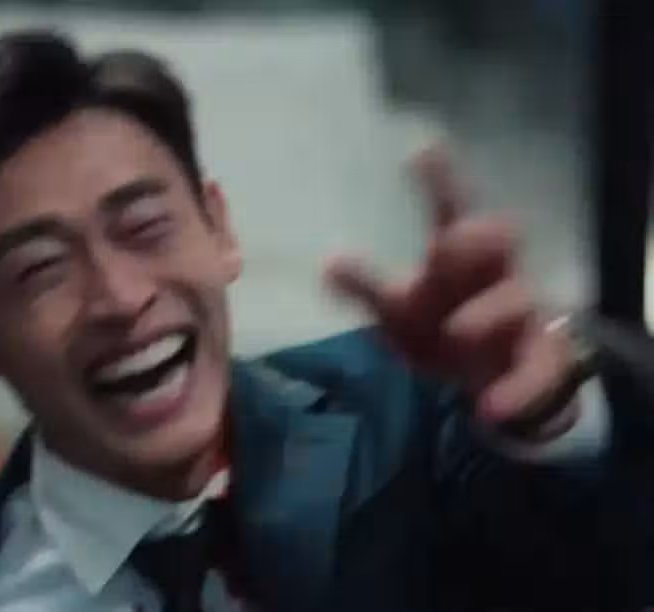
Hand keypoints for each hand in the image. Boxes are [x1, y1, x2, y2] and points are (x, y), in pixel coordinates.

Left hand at [324, 146, 579, 437]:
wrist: (496, 386)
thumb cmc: (445, 328)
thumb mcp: (400, 312)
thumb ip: (367, 289)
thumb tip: (326, 263)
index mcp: (460, 258)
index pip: (452, 211)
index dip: (442, 181)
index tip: (423, 149)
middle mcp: (497, 276)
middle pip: (503, 238)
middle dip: (477, 238)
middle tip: (448, 244)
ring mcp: (525, 317)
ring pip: (519, 300)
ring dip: (488, 313)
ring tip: (457, 331)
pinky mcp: (544, 362)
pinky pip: (539, 372)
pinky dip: (516, 389)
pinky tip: (488, 408)